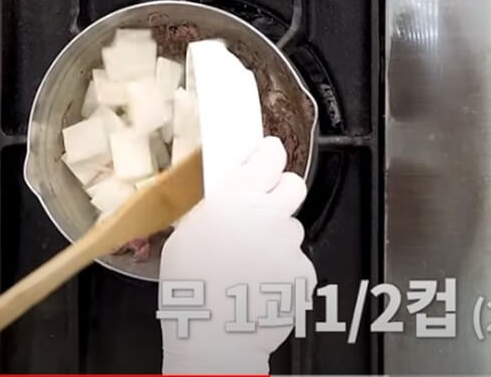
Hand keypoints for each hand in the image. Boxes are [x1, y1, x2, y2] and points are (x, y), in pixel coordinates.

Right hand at [159, 136, 316, 374]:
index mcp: (236, 198)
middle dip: (281, 191)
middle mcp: (269, 215)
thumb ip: (214, 208)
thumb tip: (225, 198)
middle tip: (264, 206)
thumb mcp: (187, 234)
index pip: (270, 154)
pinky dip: (284, 269)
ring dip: (278, 237)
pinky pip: (297, 260)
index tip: (266, 154)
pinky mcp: (304, 270)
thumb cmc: (192, 290)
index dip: (269, 153)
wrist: (216, 337)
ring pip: (293, 227)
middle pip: (293, 184)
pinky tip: (262, 283)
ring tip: (253, 260)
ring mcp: (290, 244)